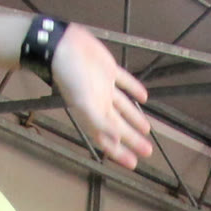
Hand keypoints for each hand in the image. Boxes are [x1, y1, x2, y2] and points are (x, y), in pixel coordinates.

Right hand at [50, 27, 151, 168]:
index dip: (120, 153)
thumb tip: (117, 141)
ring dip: (135, 119)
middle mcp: (99, 104)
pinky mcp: (108, 71)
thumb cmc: (70, 78)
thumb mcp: (84, 104)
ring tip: (146, 131)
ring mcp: (104, 88)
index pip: (108, 140)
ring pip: (124, 108)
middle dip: (132, 140)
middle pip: (119, 126)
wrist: (63, 47)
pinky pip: (125, 83)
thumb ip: (100, 123)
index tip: (133, 164)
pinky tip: (144, 97)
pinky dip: (135, 90)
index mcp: (92, 115)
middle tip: (147, 151)